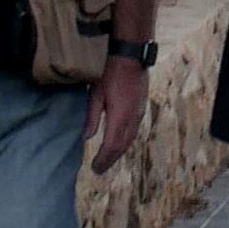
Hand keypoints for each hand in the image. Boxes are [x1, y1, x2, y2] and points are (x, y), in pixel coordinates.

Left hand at [85, 57, 147, 172]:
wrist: (132, 57)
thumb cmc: (111, 73)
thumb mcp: (95, 94)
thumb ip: (92, 117)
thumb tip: (87, 137)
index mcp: (119, 118)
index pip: (111, 146)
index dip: (103, 160)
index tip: (95, 169)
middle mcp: (132, 120)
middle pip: (122, 147)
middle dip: (110, 160)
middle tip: (100, 169)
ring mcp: (139, 115)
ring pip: (129, 141)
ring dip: (118, 153)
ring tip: (108, 160)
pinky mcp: (141, 109)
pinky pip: (133, 132)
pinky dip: (125, 143)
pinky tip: (119, 143)